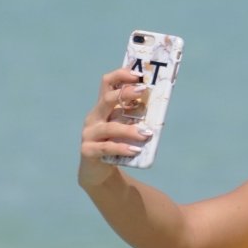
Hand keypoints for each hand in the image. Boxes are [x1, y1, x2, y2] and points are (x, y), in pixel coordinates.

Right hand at [78, 67, 153, 188]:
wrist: (98, 173)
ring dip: (129, 129)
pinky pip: (107, 148)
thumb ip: (134, 118)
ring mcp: (89, 134)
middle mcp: (94, 117)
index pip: (107, 84)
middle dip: (125, 94)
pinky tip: (135, 150)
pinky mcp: (88, 151)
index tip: (138, 74)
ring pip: (110, 127)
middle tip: (143, 92)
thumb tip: (159, 106)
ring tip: (147, 134)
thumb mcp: (124, 129)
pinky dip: (122, 148)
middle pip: (107, 100)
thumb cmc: (115, 147)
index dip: (121, 75)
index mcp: (102, 108)